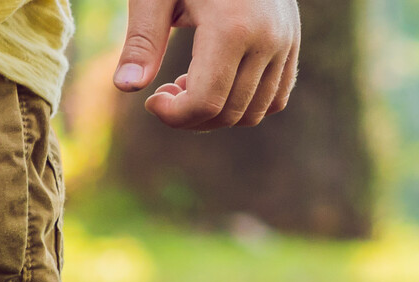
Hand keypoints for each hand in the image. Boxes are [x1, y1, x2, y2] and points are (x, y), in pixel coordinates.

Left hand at [116, 0, 299, 129]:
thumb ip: (142, 40)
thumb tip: (126, 87)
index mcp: (231, 27)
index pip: (205, 102)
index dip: (172, 116)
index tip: (151, 99)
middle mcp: (266, 38)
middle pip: (229, 113)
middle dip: (189, 117)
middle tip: (166, 90)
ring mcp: (286, 41)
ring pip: (255, 112)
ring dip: (217, 113)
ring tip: (190, 83)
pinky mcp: (292, 42)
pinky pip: (276, 97)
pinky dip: (245, 104)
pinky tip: (218, 82)